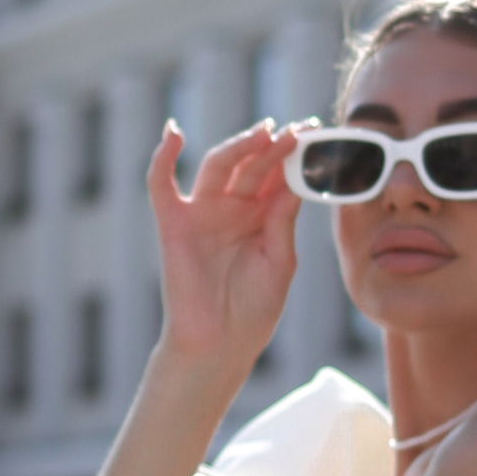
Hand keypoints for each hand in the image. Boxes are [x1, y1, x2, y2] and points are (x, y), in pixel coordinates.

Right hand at [147, 120, 299, 376]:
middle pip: (252, 165)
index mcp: (262, 216)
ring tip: (265, 133)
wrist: (221, 345)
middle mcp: (232, 208)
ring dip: (240, 146)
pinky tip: (174, 133)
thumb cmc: (253, 310)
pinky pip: (161, 185)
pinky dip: (162, 157)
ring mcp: (202, 212)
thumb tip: (293, 177)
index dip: (294, 153)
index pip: (278, 174)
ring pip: (218, 166)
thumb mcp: (280, 260)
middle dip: (274, 146)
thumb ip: (282, 219)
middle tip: (296, 131)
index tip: (315, 130)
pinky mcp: (173, 224)